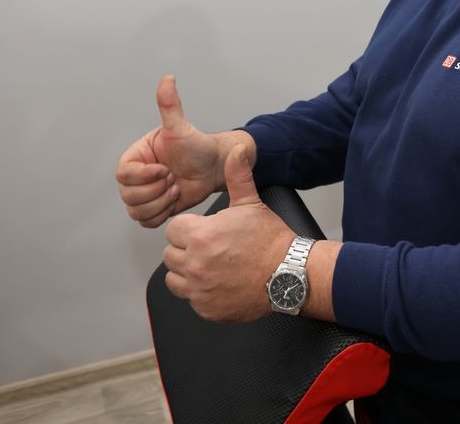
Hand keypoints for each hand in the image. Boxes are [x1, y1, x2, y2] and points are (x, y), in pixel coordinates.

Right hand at [115, 75, 240, 227]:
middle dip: (156, 191)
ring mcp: (144, 194)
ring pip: (136, 210)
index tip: (166, 169)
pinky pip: (146, 221)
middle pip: (128, 195)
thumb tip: (168, 78)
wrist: (213, 167)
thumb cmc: (197, 146)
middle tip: (174, 179)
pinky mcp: (154, 208)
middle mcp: (137, 176)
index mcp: (137, 156)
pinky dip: (162, 214)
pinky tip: (176, 200)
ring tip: (177, 188)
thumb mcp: (181, 127)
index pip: (124, 173)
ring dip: (161, 203)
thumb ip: (170, 105)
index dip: (145, 176)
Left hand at [162, 143, 292, 322]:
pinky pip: (190, 299)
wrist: (289, 275)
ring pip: (174, 279)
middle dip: (187, 250)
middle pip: (170, 254)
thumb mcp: (251, 203)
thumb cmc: (270, 239)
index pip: (174, 230)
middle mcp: (194, 264)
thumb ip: (237, 176)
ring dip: (187, 272)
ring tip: (212, 266)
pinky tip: (220, 283)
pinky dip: (200, 293)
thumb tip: (236, 149)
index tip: (207, 231)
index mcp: (200, 236)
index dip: (190, 228)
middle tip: (212, 248)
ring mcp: (199, 290)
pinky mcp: (205, 309)